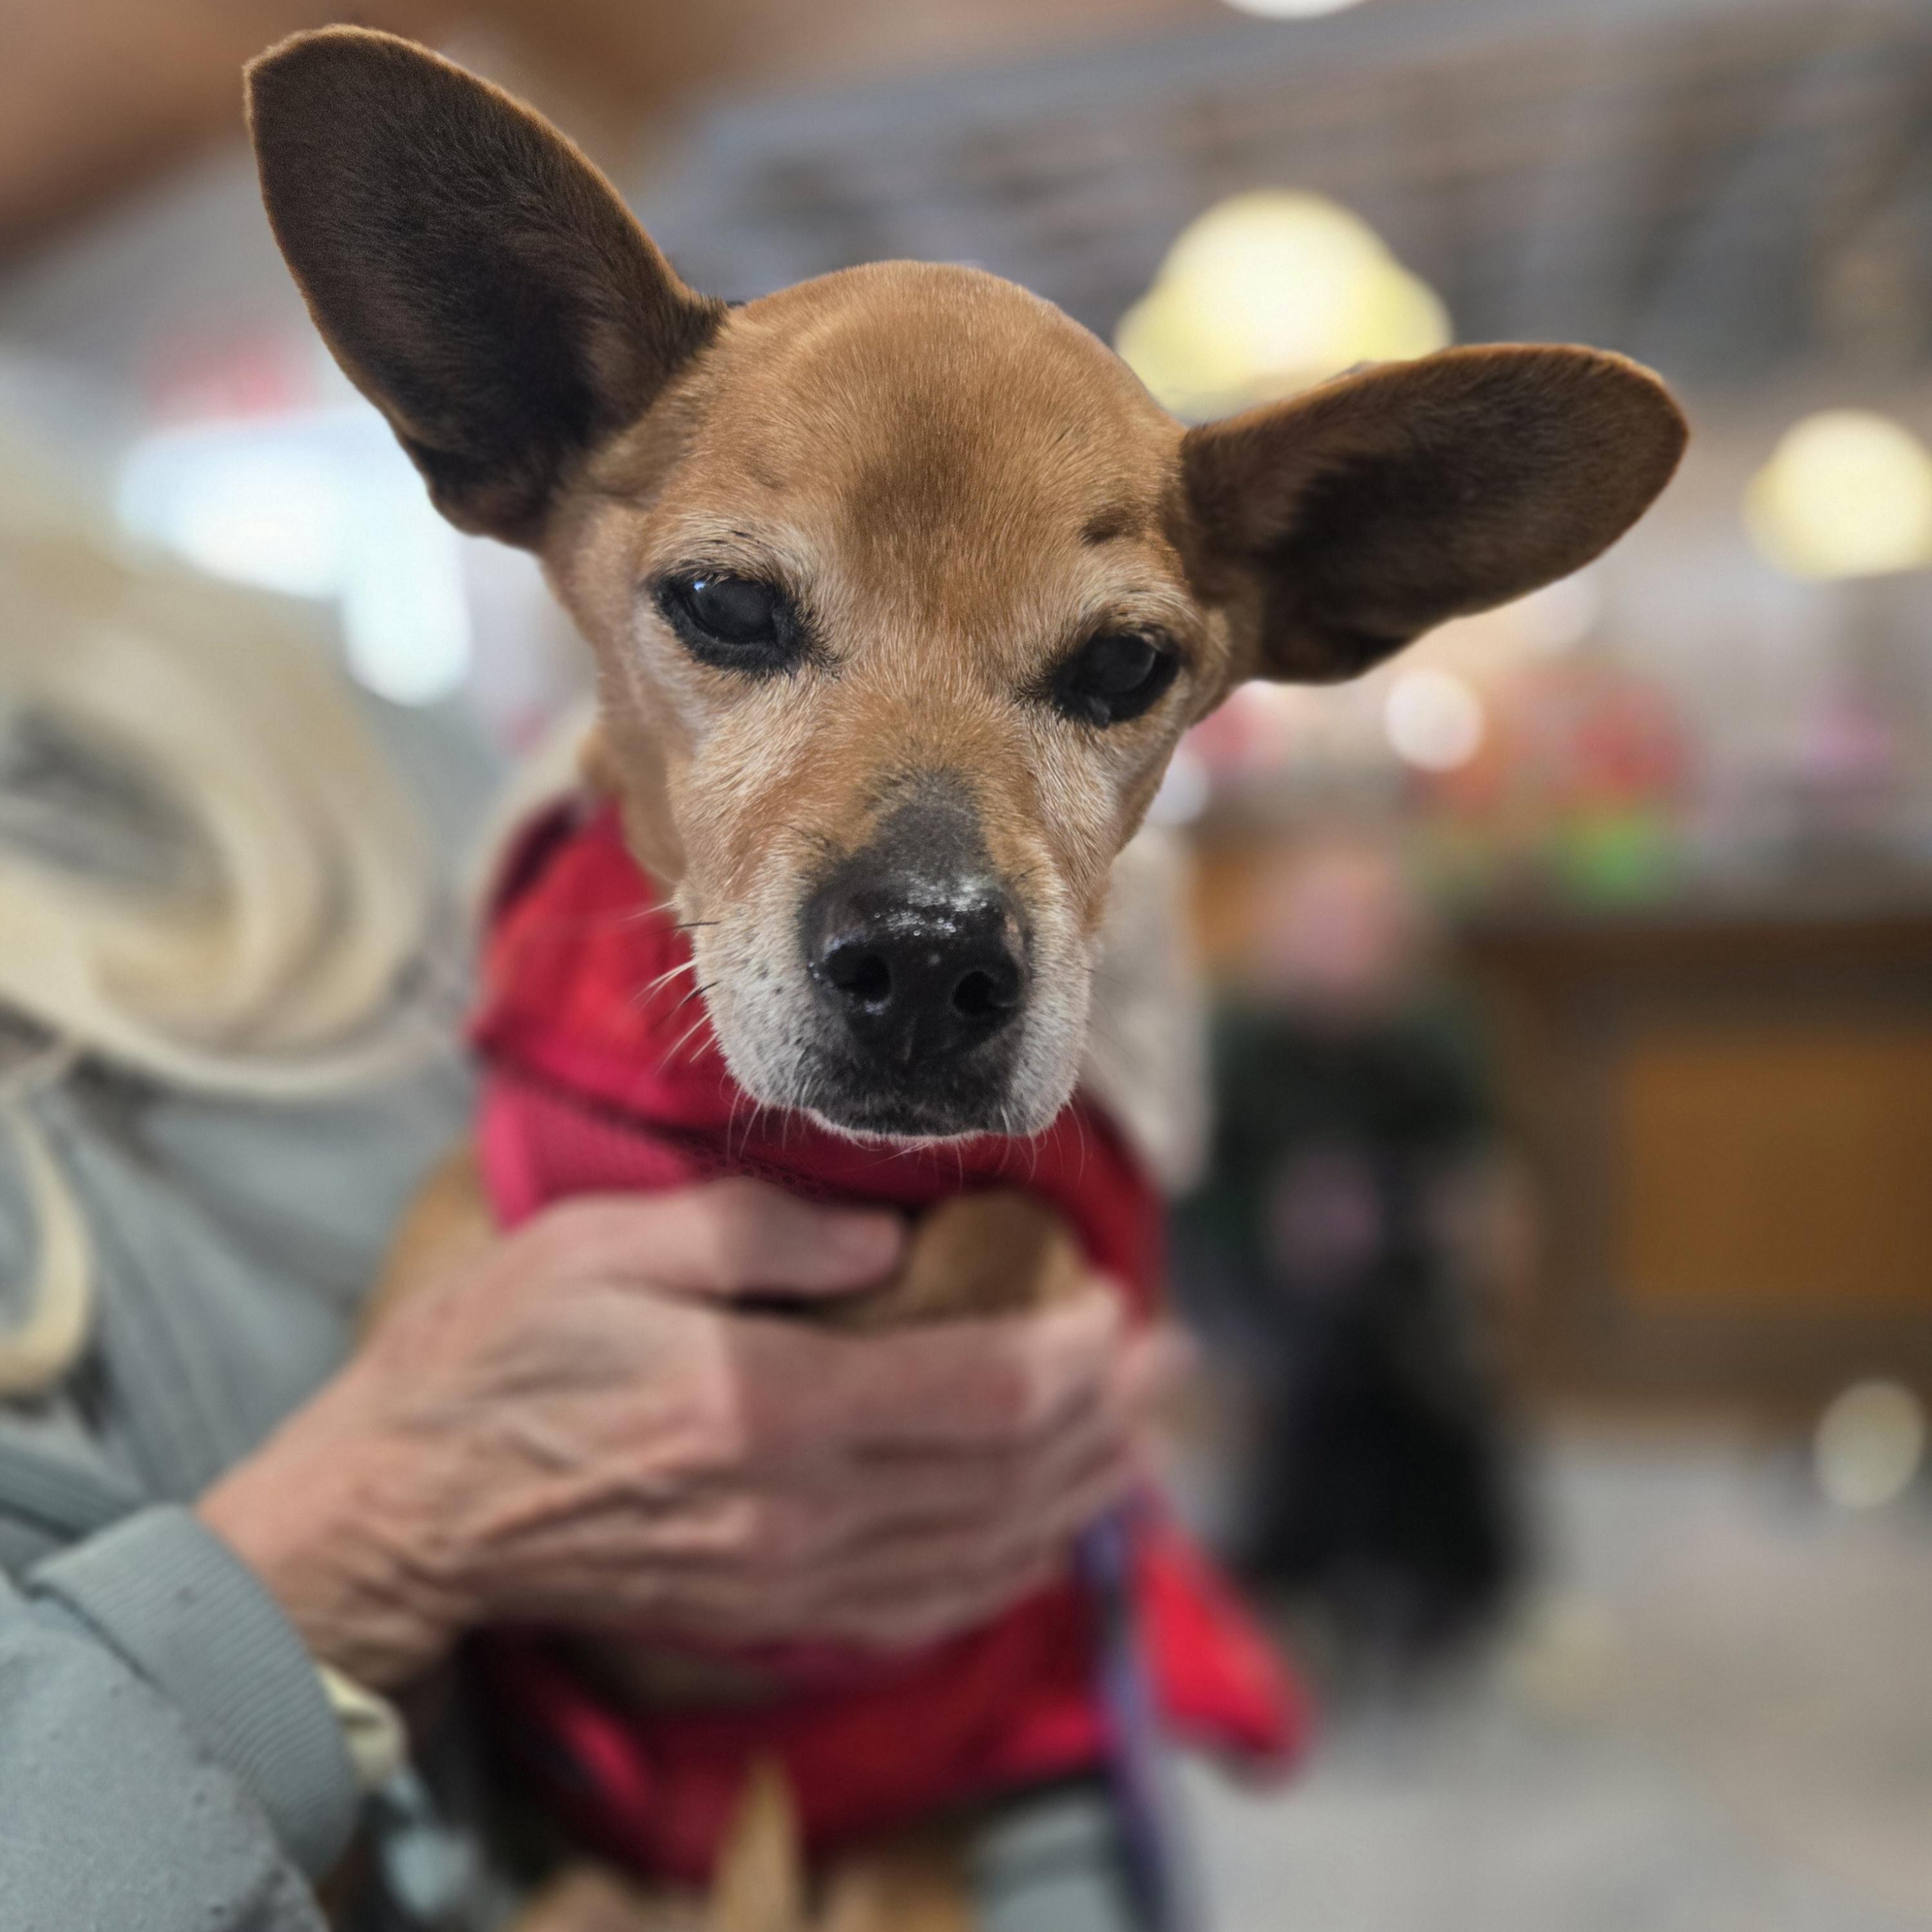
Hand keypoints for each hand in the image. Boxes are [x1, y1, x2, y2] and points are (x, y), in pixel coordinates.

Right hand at [199, 1179, 1161, 1689]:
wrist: (409, 1510)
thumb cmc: (497, 1359)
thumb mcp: (608, 1242)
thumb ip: (758, 1231)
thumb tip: (884, 1238)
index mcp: (769, 1408)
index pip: (980, 1392)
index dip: (1072, 1351)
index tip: (1113, 1298)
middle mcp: (799, 1512)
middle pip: (1006, 1478)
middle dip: (1107, 1419)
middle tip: (1168, 1361)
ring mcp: (787, 1581)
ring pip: (983, 1552)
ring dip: (1080, 1497)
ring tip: (1142, 1442)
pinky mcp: (767, 1616)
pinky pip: (922, 1609)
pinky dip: (1005, 1571)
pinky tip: (1044, 1539)